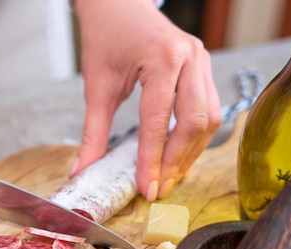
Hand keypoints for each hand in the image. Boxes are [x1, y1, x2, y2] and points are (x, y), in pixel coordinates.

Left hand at [72, 0, 221, 199]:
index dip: (152, 160)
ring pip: (210, 118)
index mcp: (161, 58)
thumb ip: (92, 133)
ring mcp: (202, 60)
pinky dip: (196, 136)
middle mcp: (189, 57)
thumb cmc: (106, 38)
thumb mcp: (96, 87)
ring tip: (169, 177)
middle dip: (176, 161)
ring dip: (191, 152)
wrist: (119, 4)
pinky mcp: (204, 66)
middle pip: (195, 122)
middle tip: (158, 188)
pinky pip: (210, 108)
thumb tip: (81, 171)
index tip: (146, 188)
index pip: (158, 121)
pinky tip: (179, 155)